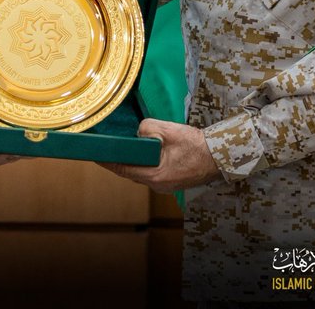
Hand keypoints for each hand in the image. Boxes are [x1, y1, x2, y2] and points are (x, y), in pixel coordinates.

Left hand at [99, 119, 219, 192]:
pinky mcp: (170, 181)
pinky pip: (151, 172)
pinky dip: (144, 163)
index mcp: (155, 175)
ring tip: (120, 149)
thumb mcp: (169, 131)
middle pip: (130, 172)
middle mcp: (158, 185)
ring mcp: (165, 186)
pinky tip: (141, 153)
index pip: (123, 169)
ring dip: (132, 162)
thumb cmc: (197, 146)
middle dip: (117, 160)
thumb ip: (147, 129)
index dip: (107, 161)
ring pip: (140, 173)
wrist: (220, 156)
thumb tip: (137, 133)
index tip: (93, 154)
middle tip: (104, 148)